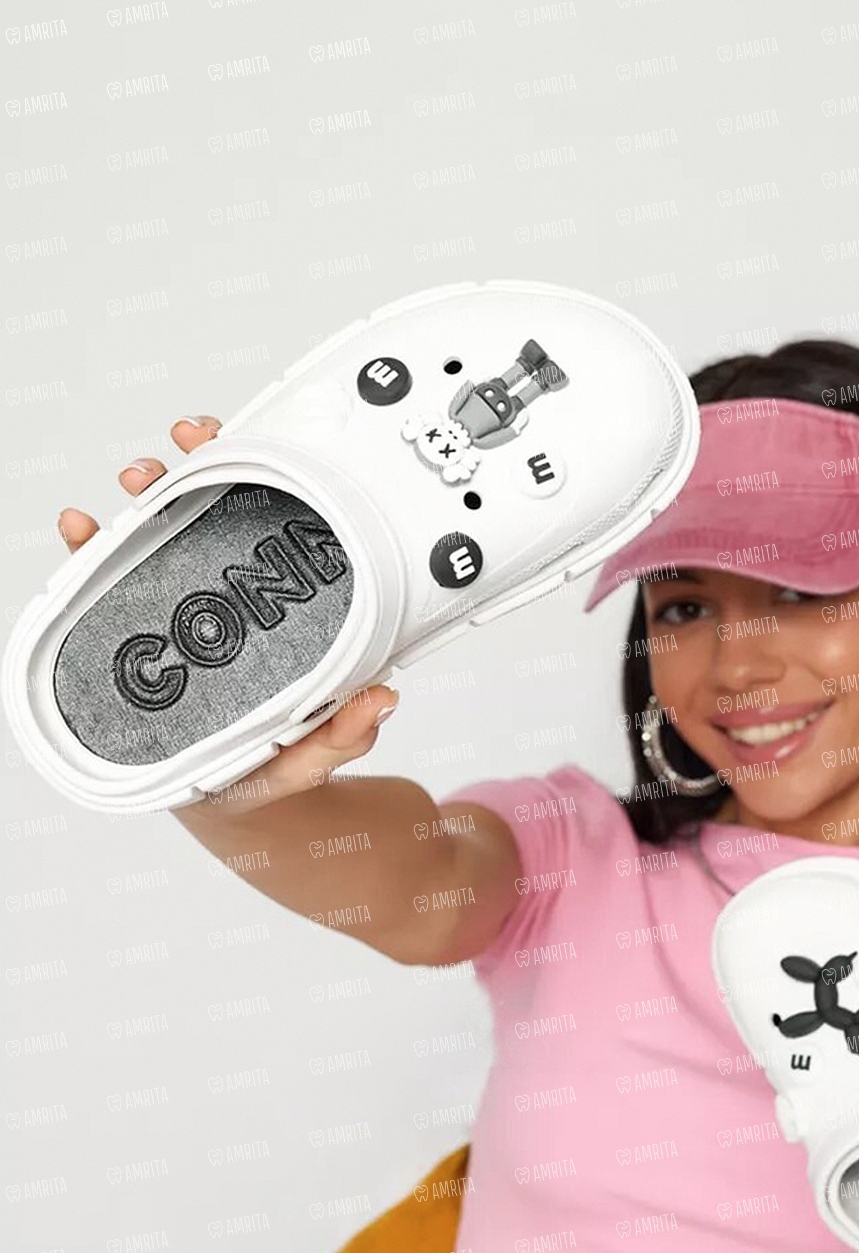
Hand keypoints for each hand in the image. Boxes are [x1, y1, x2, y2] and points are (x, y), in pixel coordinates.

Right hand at [57, 418, 397, 812]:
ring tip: (133, 484)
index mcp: (277, 610)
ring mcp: (182, 612)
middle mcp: (228, 599)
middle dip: (197, 467)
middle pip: (211, 514)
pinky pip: (108, 586)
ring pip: (158, 537)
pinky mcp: (138, 635)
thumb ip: (346, 732)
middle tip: (186, 450)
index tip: (254, 449)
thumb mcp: (315, 752)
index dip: (262, 480)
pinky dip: (89, 552)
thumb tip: (383, 698)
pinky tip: (80, 532)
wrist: (227, 803)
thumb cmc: (275, 766)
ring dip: (142, 497)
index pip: (271, 530)